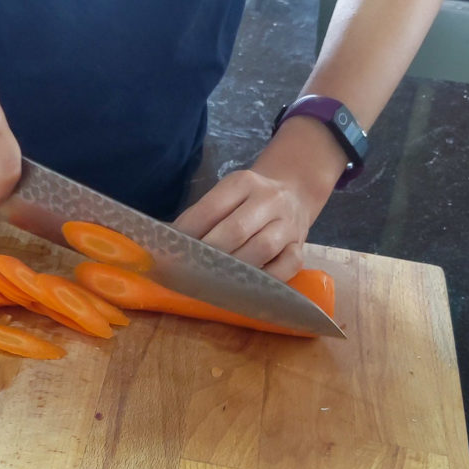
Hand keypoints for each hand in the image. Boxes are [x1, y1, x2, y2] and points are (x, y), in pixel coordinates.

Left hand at [174, 116, 346, 280]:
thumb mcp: (226, 195)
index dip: (188, 233)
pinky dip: (265, 279)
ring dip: (234, 269)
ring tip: (212, 281)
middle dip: (208, 254)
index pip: (211, 209)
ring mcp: (288, 224)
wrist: (293, 192)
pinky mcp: (300, 247)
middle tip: (187, 271)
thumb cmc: (247, 200)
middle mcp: (269, 200)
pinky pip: (287, 266)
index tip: (170, 251)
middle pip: (235, 230)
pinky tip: (246, 286)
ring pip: (262, 248)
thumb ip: (201, 216)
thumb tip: (168, 242)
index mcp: (243, 182)